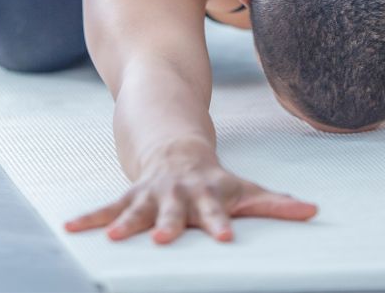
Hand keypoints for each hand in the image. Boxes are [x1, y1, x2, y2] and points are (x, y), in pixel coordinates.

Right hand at [64, 149, 317, 243]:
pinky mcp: (129, 196)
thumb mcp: (245, 190)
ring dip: (123, 223)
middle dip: (167, 224)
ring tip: (111, 239)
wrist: (176, 146)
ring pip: (136, 210)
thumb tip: (314, 211)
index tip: (225, 238)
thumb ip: (276, 204)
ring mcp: (150, 195)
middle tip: (162, 239)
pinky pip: (107, 209)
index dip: (220, 223)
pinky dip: (89, 219)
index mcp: (207, 195)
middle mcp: (177, 195)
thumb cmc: (216, 180)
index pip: (216, 212)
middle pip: (173, 212)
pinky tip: (70, 230)